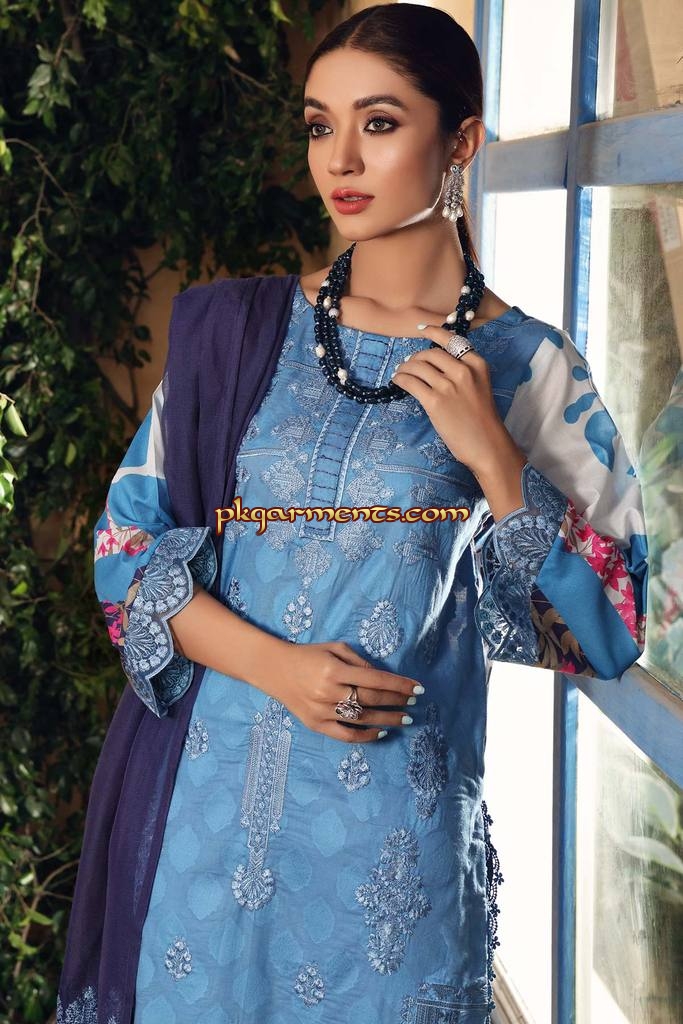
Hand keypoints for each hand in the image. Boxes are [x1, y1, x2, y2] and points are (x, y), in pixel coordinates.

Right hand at [273, 639, 421, 742]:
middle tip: (414, 703)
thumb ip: (359, 662)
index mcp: (334, 670)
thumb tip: (382, 678)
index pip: (375, 679)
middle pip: (371, 700)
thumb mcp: (335, 649)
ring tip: (405, 719)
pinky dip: (365, 736)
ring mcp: (321, 711)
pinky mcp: (315, 725)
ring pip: (362, 719)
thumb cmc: (308, 655)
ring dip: (387, 719)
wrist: (275, 670)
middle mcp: (328, 692)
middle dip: (397, 702)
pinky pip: (345, 735)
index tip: (418, 688)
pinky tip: (381, 732)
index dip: (399, 685)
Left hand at [391, 322, 507, 475]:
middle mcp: (463, 371)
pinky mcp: (435, 402)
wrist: (487, 445)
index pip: (451, 339)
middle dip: (415, 358)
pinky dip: (400, 379)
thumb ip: (462, 373)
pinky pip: (410, 382)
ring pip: (417, 366)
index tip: (422, 329)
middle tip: (408, 365)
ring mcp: (448, 386)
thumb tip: (432, 363)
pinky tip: (397, 382)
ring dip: (404, 368)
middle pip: (430, 353)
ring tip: (400, 373)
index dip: (433, 331)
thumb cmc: (482, 420)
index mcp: (477, 364)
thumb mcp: (479, 387)